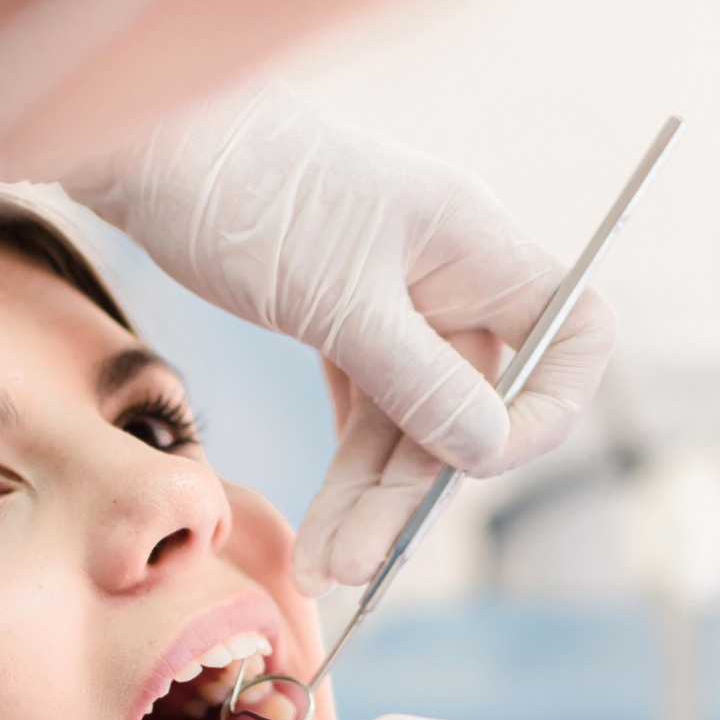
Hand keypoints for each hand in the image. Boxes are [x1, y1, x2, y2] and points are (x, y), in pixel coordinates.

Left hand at [62, 82, 616, 594]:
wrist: (147, 151)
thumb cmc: (247, 192)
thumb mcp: (336, 297)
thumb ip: (417, 378)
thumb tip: (487, 449)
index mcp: (474, 244)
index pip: (573, 333)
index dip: (548, 407)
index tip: (482, 460)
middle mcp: (449, 276)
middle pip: (474, 405)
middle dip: (418, 488)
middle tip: (362, 561)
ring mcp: (396, 302)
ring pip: (411, 423)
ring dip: (371, 499)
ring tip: (325, 569)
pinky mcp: (342, 323)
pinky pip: (366, 413)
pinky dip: (345, 472)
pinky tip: (322, 530)